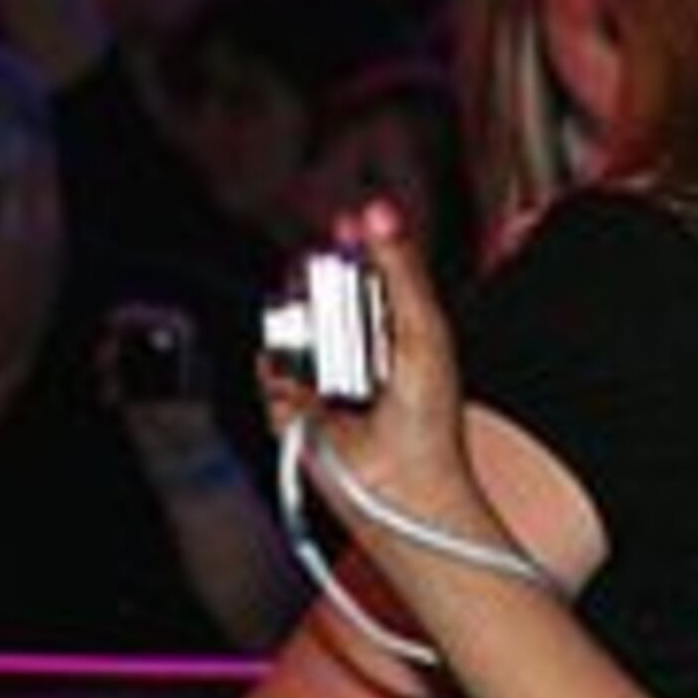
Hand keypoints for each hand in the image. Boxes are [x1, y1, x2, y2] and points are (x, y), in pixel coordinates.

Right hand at [281, 203, 500, 566]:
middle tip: (336, 298)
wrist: (402, 483)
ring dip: (308, 339)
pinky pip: (269, 372)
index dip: (354, 244)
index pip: (364, 269)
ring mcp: (321, 374)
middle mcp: (355, 346)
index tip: (350, 223)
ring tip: (340, 370)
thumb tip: (382, 214)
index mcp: (393, 324)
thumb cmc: (427, 420)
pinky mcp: (292, 404)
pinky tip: (312, 397)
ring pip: (289, 327)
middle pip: (319, 291)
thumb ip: (401, 270)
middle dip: (322, 288)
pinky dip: (285, 379)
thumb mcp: (422, 331)